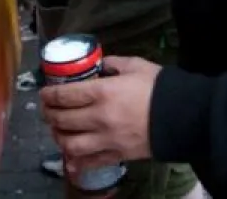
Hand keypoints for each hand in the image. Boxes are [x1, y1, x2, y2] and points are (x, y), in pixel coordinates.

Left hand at [40, 56, 159, 176]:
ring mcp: (106, 140)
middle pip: (62, 120)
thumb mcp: (135, 65)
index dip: (49, 94)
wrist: (183, 116)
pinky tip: (69, 159)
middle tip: (47, 110)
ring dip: (59, 138)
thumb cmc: (158, 87)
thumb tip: (99, 66)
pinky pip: (90, 163)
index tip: (44, 93)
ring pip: (70, 145)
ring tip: (58, 131)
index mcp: (102, 92)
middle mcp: (99, 118)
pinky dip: (76, 163)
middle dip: (49, 114)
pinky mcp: (117, 155)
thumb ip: (113, 64)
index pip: (64, 95)